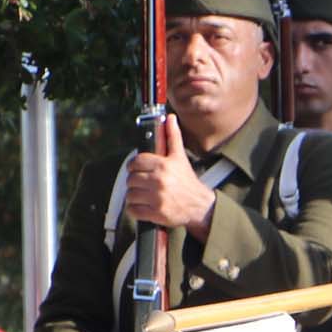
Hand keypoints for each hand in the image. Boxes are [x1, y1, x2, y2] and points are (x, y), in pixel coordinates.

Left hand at [124, 116, 219, 235]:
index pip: (136, 162)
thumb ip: (172, 137)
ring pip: (130, 195)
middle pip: (131, 179)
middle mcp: (160, 181)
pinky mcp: (156, 214)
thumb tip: (169, 118)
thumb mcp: (180, 157)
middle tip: (142, 184)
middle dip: (135, 182)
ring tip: (144, 195)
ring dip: (134, 196)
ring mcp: (157, 198)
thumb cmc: (187, 181)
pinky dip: (135, 210)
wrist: (200, 206)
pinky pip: (133, 210)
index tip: (138, 170)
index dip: (134, 166)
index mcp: (164, 165)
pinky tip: (144, 206)